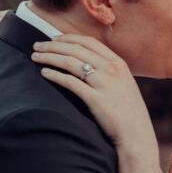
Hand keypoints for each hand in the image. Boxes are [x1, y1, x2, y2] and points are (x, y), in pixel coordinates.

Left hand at [31, 34, 156, 155]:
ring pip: (70, 62)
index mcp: (118, 63)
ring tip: (35, 56)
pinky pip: (70, 82)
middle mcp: (111, 69)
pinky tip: (44, 73)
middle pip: (76, 49)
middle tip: (36, 45)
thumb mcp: (124, 85)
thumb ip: (109, 72)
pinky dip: (55, 75)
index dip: (68, 37)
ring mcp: (104, 83)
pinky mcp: (95, 99)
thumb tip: (89, 63)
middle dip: (53, 45)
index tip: (53, 38)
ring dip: (49, 56)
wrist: (136, 135)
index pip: (89, 42)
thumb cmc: (128, 113)